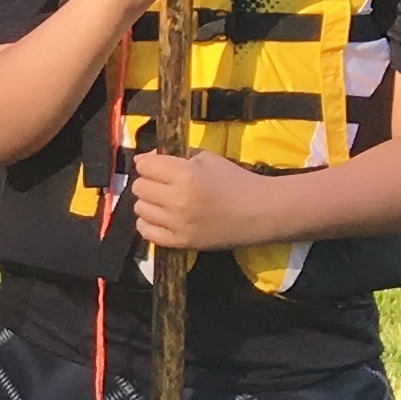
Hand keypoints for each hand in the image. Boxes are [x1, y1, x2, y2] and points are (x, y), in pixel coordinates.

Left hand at [127, 149, 281, 253]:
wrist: (261, 212)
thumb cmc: (236, 181)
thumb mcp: (207, 159)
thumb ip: (173, 157)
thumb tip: (143, 160)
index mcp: (186, 175)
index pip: (144, 166)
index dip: (149, 164)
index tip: (158, 167)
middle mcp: (177, 199)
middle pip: (139, 187)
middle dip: (149, 182)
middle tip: (164, 185)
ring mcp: (177, 223)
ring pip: (140, 208)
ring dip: (149, 203)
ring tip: (166, 201)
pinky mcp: (180, 242)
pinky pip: (146, 231)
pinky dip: (149, 223)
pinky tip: (162, 218)